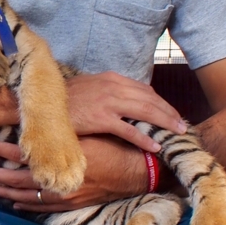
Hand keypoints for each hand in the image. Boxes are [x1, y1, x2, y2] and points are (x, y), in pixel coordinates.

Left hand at [0, 136, 148, 211]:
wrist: (138, 171)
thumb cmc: (112, 146)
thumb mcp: (84, 134)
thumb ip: (59, 135)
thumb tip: (35, 124)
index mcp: (60, 160)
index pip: (24, 155)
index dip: (2, 150)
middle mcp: (60, 180)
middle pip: (20, 179)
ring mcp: (65, 195)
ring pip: (29, 196)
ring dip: (8, 191)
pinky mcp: (73, 204)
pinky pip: (44, 208)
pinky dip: (27, 205)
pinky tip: (16, 203)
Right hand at [66, 72, 186, 150]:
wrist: (44, 104)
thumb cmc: (64, 99)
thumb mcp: (88, 87)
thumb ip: (106, 91)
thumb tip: (123, 100)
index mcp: (110, 78)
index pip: (143, 89)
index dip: (160, 102)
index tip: (169, 112)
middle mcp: (112, 86)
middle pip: (149, 99)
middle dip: (168, 112)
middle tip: (181, 125)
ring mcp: (108, 102)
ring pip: (145, 111)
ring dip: (164, 122)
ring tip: (176, 133)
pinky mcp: (101, 118)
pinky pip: (129, 129)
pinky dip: (144, 138)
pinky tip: (155, 146)